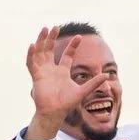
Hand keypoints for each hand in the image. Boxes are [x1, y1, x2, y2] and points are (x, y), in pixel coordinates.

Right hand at [25, 25, 84, 139]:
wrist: (54, 112)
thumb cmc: (67, 103)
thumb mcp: (83, 91)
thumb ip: (93, 83)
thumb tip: (107, 75)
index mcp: (62, 71)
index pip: (67, 55)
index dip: (72, 45)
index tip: (79, 37)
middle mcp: (51, 69)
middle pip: (49, 49)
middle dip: (51, 38)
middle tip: (55, 27)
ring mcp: (43, 72)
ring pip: (40, 52)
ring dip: (41, 41)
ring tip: (44, 29)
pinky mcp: (36, 76)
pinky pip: (31, 63)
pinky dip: (31, 54)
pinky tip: (33, 45)